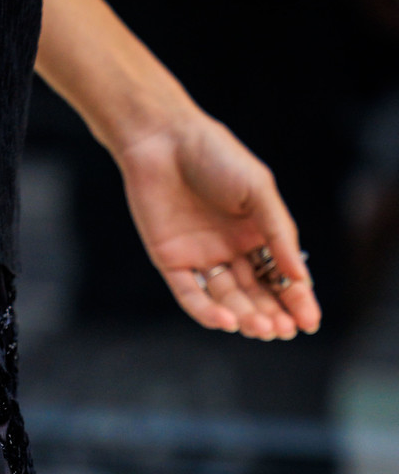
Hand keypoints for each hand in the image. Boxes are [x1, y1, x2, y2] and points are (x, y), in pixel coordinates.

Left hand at [117, 111, 321, 338]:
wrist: (165, 142)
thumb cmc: (217, 157)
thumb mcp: (259, 191)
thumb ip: (278, 233)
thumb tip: (299, 276)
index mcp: (258, 232)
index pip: (281, 274)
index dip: (296, 300)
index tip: (309, 323)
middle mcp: (232, 250)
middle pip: (255, 293)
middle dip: (271, 314)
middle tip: (283, 331)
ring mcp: (202, 258)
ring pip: (226, 299)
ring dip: (244, 316)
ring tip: (261, 328)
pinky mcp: (171, 263)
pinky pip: (191, 295)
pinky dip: (207, 311)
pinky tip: (227, 321)